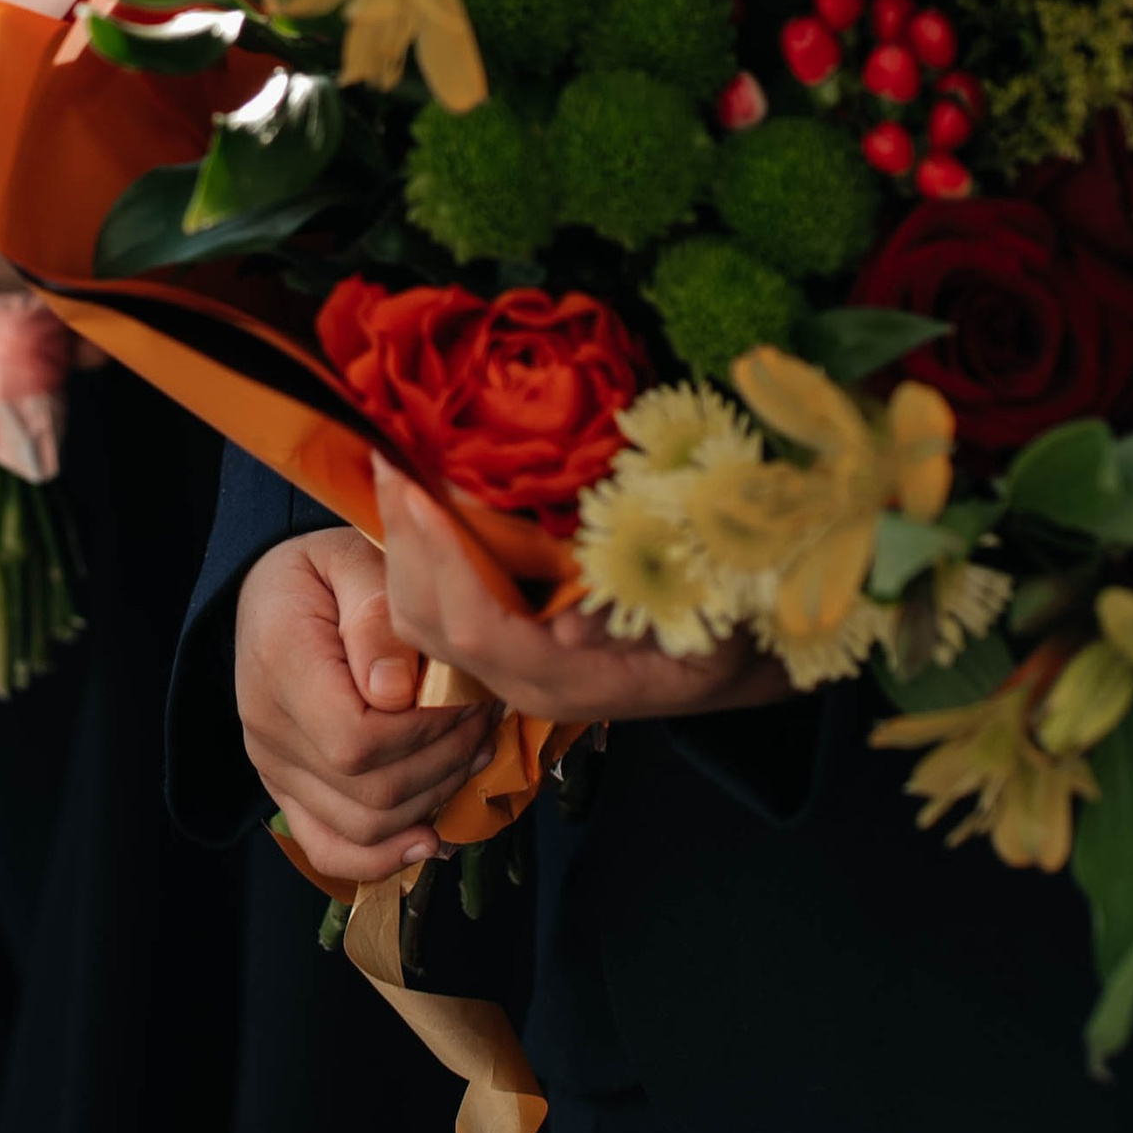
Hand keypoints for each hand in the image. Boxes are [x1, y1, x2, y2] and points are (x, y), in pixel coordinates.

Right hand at [236, 523, 502, 880]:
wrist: (273, 590)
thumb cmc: (327, 568)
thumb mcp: (356, 560)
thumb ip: (377, 618)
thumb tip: (397, 694)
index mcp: (281, 663)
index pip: (358, 739)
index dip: (427, 732)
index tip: (471, 695)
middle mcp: (267, 728)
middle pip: (369, 792)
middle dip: (445, 762)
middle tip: (489, 716)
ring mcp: (273, 768)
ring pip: (363, 826)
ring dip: (433, 799)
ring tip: (475, 750)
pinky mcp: (286, 790)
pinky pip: (329, 848)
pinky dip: (384, 858)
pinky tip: (431, 840)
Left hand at [374, 461, 790, 730]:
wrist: (743, 663)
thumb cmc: (731, 634)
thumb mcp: (709, 626)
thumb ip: (643, 622)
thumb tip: (575, 624)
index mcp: (568, 679)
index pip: (476, 625)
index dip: (441, 556)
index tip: (419, 485)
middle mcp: (526, 679)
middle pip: (429, 621)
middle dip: (403, 537)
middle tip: (389, 454)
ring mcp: (514, 662)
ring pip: (426, 614)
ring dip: (405, 539)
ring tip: (398, 464)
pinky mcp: (514, 640)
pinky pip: (446, 599)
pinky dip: (425, 547)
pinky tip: (425, 496)